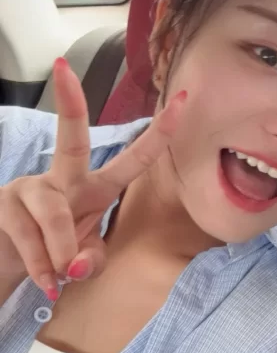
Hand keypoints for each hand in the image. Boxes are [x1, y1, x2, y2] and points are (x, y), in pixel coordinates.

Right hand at [0, 58, 184, 298]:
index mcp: (95, 187)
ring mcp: (30, 188)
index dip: (159, 133)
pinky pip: (29, 238)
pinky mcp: (5, 205)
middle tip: (63, 69)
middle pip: (72, 139)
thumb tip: (76, 264)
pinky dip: (42, 268)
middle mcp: (64, 178)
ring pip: (55, 215)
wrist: (11, 263)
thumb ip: (92, 260)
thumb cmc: (57, 253)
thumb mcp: (84, 259)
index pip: (132, 160)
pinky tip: (47, 283)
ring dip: (61, 252)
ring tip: (61, 276)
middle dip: (70, 104)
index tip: (183, 99)